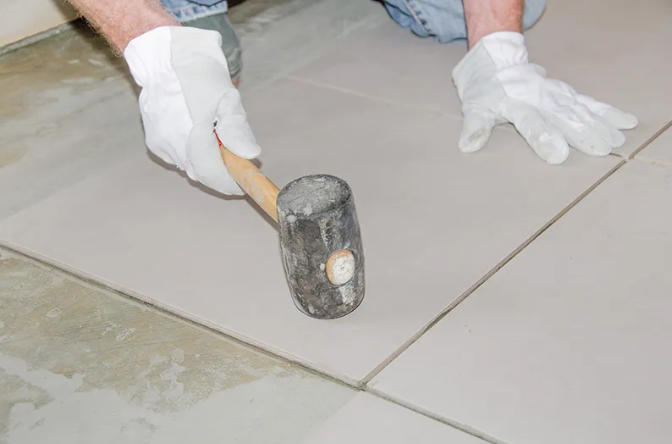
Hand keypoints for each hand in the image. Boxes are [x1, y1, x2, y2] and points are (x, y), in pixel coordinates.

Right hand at [124, 26, 259, 193]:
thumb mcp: (227, 98)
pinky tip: (195, 134)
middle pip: (201, 173)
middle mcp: (174, 145)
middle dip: (219, 171)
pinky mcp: (153, 142)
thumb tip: (251, 155)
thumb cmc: (201, 76)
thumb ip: (238, 130)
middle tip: (233, 159)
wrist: (166, 58)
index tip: (242, 184)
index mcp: (194, 135)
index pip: (213, 174)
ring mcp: (161, 145)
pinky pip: (176, 157)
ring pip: (189, 166)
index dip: (229, 183)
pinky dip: (190, 153)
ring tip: (213, 138)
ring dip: (204, 161)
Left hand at [452, 32, 636, 163]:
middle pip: (563, 116)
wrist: (496, 64)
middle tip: (602, 149)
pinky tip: (625, 122)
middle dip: (583, 132)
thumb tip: (468, 145)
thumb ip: (474, 126)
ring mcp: (555, 95)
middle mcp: (539, 98)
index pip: (531, 122)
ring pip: (580, 109)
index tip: (558, 155)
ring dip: (599, 124)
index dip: (543, 137)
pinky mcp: (565, 94)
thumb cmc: (485, 92)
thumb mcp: (474, 108)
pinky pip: (589, 102)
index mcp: (515, 104)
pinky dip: (607, 111)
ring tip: (617, 141)